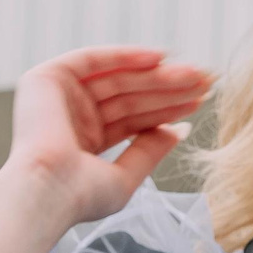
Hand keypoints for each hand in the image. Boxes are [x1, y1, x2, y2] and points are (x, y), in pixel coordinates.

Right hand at [2, 47, 212, 229]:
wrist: (48, 191)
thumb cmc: (81, 196)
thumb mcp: (126, 176)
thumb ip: (150, 150)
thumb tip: (180, 129)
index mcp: (85, 142)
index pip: (133, 118)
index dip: (167, 107)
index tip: (201, 100)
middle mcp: (71, 116)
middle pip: (129, 95)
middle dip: (168, 87)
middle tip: (206, 81)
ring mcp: (58, 97)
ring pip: (116, 77)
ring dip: (155, 73)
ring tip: (192, 73)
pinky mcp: (46, 79)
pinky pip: (92, 59)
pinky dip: (124, 56)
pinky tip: (158, 58)